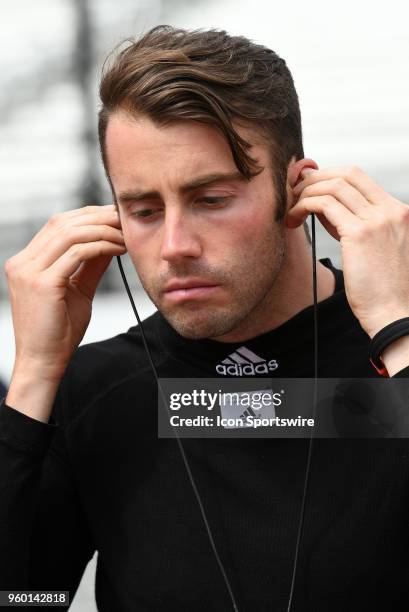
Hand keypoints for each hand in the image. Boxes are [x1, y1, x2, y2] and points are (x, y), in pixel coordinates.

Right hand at [5, 204, 125, 382]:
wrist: (44, 362)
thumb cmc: (59, 331)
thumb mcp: (78, 290)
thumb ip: (91, 265)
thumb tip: (109, 240)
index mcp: (27, 262)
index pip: (58, 225)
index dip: (87, 216)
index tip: (114, 218)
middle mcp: (23, 262)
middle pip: (62, 223)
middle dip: (97, 217)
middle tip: (123, 219)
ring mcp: (28, 271)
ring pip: (70, 234)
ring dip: (102, 230)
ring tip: (125, 235)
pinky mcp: (41, 283)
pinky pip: (76, 253)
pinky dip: (100, 246)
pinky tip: (117, 249)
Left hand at [286, 166, 408, 338]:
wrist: (393, 313)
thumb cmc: (380, 288)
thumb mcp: (372, 247)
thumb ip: (353, 223)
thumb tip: (321, 205)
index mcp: (397, 211)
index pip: (359, 177)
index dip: (328, 176)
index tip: (308, 187)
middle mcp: (391, 210)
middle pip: (346, 174)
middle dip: (314, 179)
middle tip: (294, 193)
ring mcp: (377, 220)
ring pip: (333, 186)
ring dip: (305, 193)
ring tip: (291, 210)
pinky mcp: (360, 234)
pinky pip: (324, 205)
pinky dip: (304, 206)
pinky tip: (294, 218)